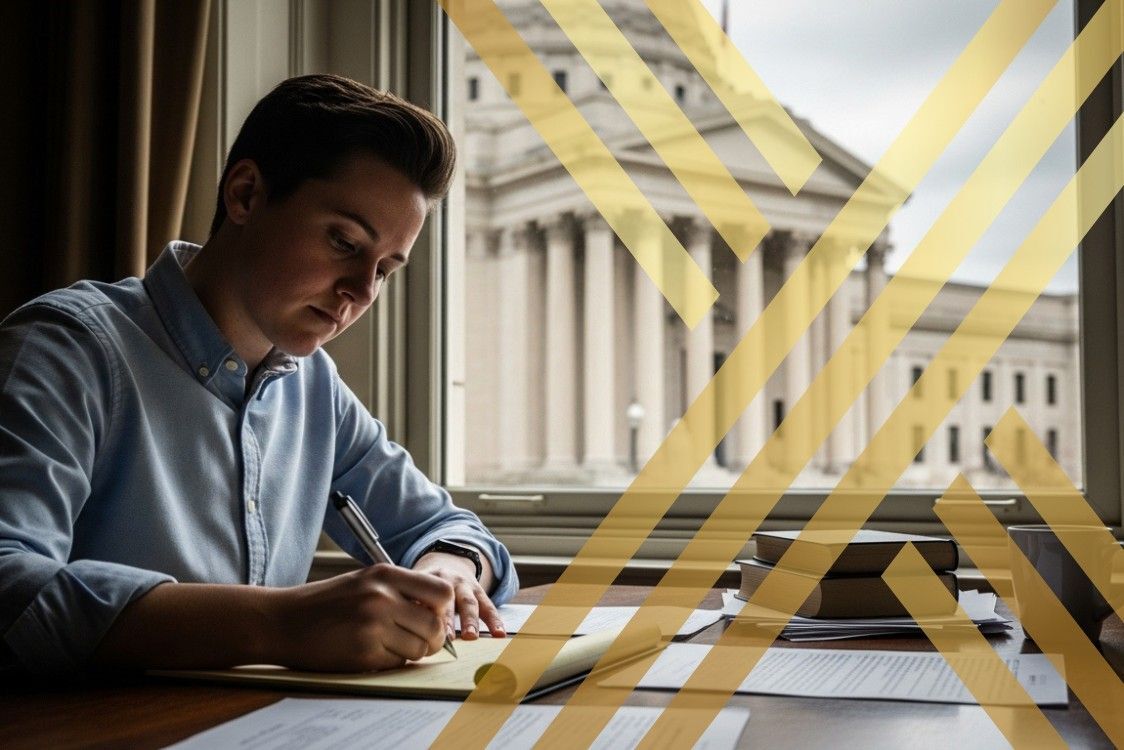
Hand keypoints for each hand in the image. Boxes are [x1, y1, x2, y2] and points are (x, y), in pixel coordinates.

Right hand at [271, 564, 453, 671]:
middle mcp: (382, 598)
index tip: (432, 617)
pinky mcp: (363, 654)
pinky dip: (390, 662)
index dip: (442, 609)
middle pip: (435, 626)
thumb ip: (400, 590)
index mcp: (385, 574)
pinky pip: (396, 663)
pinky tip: (370, 652)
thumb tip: (439, 613)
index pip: (441, 592)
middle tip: (418, 641)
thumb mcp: (364, 581)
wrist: (281, 621)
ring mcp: (373, 626)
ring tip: (389, 645)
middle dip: (432, 638)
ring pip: (419, 649)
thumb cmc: (325, 603)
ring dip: (411, 652)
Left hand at [413, 551, 505, 640]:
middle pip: (447, 599)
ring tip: (471, 636)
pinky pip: (489, 606)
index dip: (424, 611)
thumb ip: (408, 605)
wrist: (449, 562)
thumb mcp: (412, 587)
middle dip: (447, 618)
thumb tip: (399, 632)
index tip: (421, 629)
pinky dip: (495, 621)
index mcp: (426, 580)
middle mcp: (446, 580)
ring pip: (469, 602)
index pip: (424, 596)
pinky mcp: (480, 592)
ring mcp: (465, 585)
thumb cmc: (423, 586)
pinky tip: (499, 634)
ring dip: (470, 620)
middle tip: (446, 636)